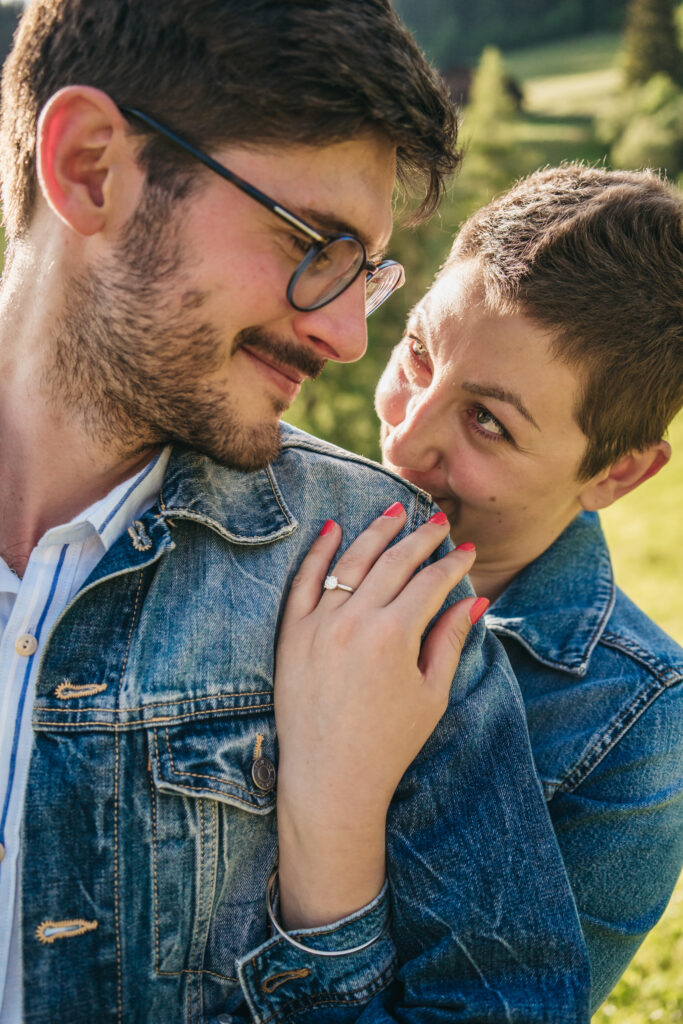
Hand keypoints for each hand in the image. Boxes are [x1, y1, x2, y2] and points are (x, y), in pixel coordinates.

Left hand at [275, 501, 486, 928]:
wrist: (329, 779)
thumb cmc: (389, 743)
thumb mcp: (431, 694)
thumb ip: (450, 641)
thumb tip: (474, 601)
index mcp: (396, 636)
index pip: (431, 582)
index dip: (453, 563)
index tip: (467, 551)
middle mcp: (356, 620)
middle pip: (394, 561)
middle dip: (421, 538)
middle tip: (439, 522)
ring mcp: (319, 624)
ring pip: (351, 560)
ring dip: (376, 532)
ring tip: (396, 511)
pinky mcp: (292, 633)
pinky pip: (305, 581)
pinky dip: (318, 551)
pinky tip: (332, 528)